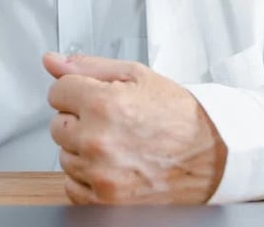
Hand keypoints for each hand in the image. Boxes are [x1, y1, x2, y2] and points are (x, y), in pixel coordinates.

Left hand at [43, 52, 226, 203]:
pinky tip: (114, 165)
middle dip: (79, 119)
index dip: (77, 91)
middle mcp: (97, 142)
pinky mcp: (105, 203)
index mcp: (103, 104)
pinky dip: (88, 177)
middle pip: (56, 124)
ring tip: (118, 142)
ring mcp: (100, 176)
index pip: (57, 91)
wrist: (212, 154)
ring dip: (83, 148)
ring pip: (64, 155)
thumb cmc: (176, 114)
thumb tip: (51, 61)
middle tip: (112, 120)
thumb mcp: (134, 75)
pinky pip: (71, 186)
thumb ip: (87, 67)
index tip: (95, 96)